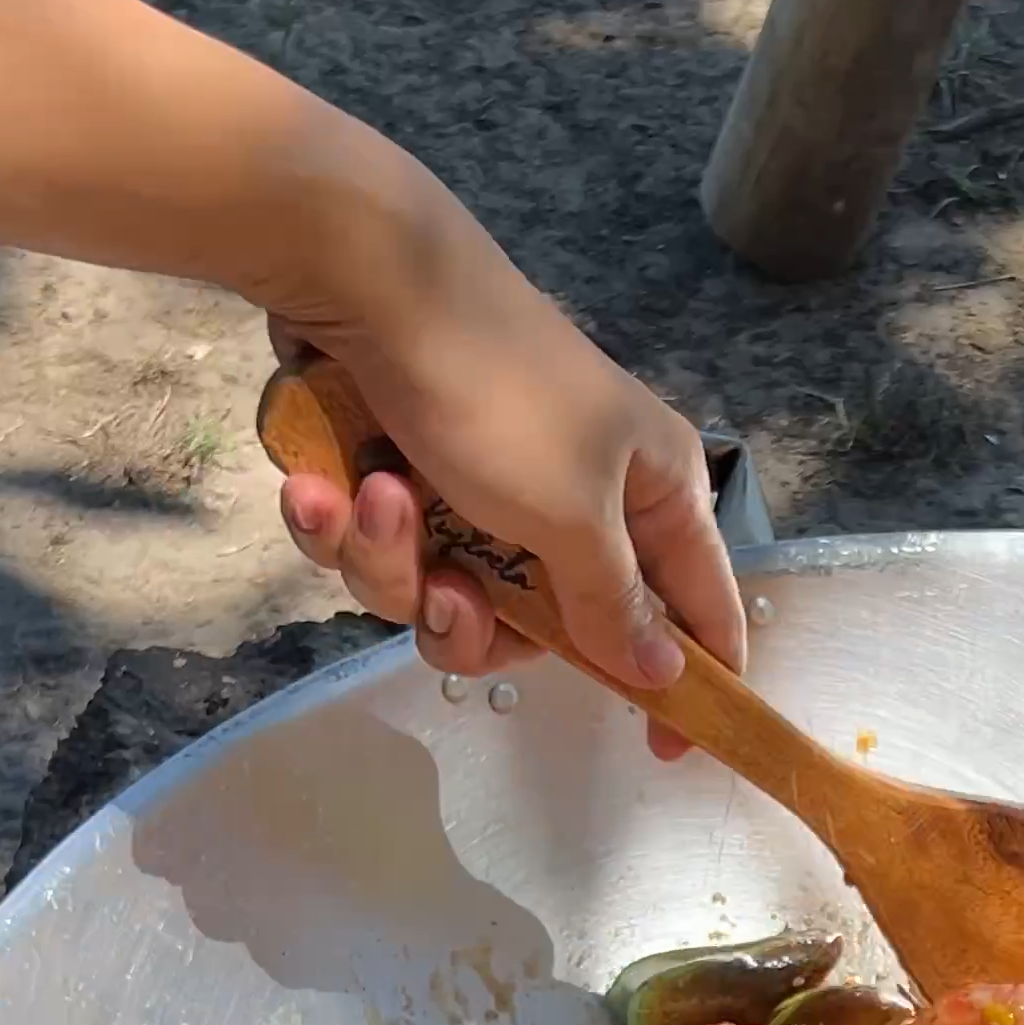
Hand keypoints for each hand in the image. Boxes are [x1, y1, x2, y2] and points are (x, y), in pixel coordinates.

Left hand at [269, 200, 744, 736]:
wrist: (356, 273)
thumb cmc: (493, 393)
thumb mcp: (572, 516)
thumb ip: (618, 606)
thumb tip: (668, 673)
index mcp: (651, 491)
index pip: (699, 608)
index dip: (687, 682)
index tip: (664, 752)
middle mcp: (578, 493)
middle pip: (541, 626)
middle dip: (472, 621)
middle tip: (446, 593)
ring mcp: (487, 484)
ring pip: (445, 594)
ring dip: (394, 565)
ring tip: (370, 499)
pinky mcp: (410, 470)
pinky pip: (383, 550)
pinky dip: (345, 525)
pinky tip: (324, 482)